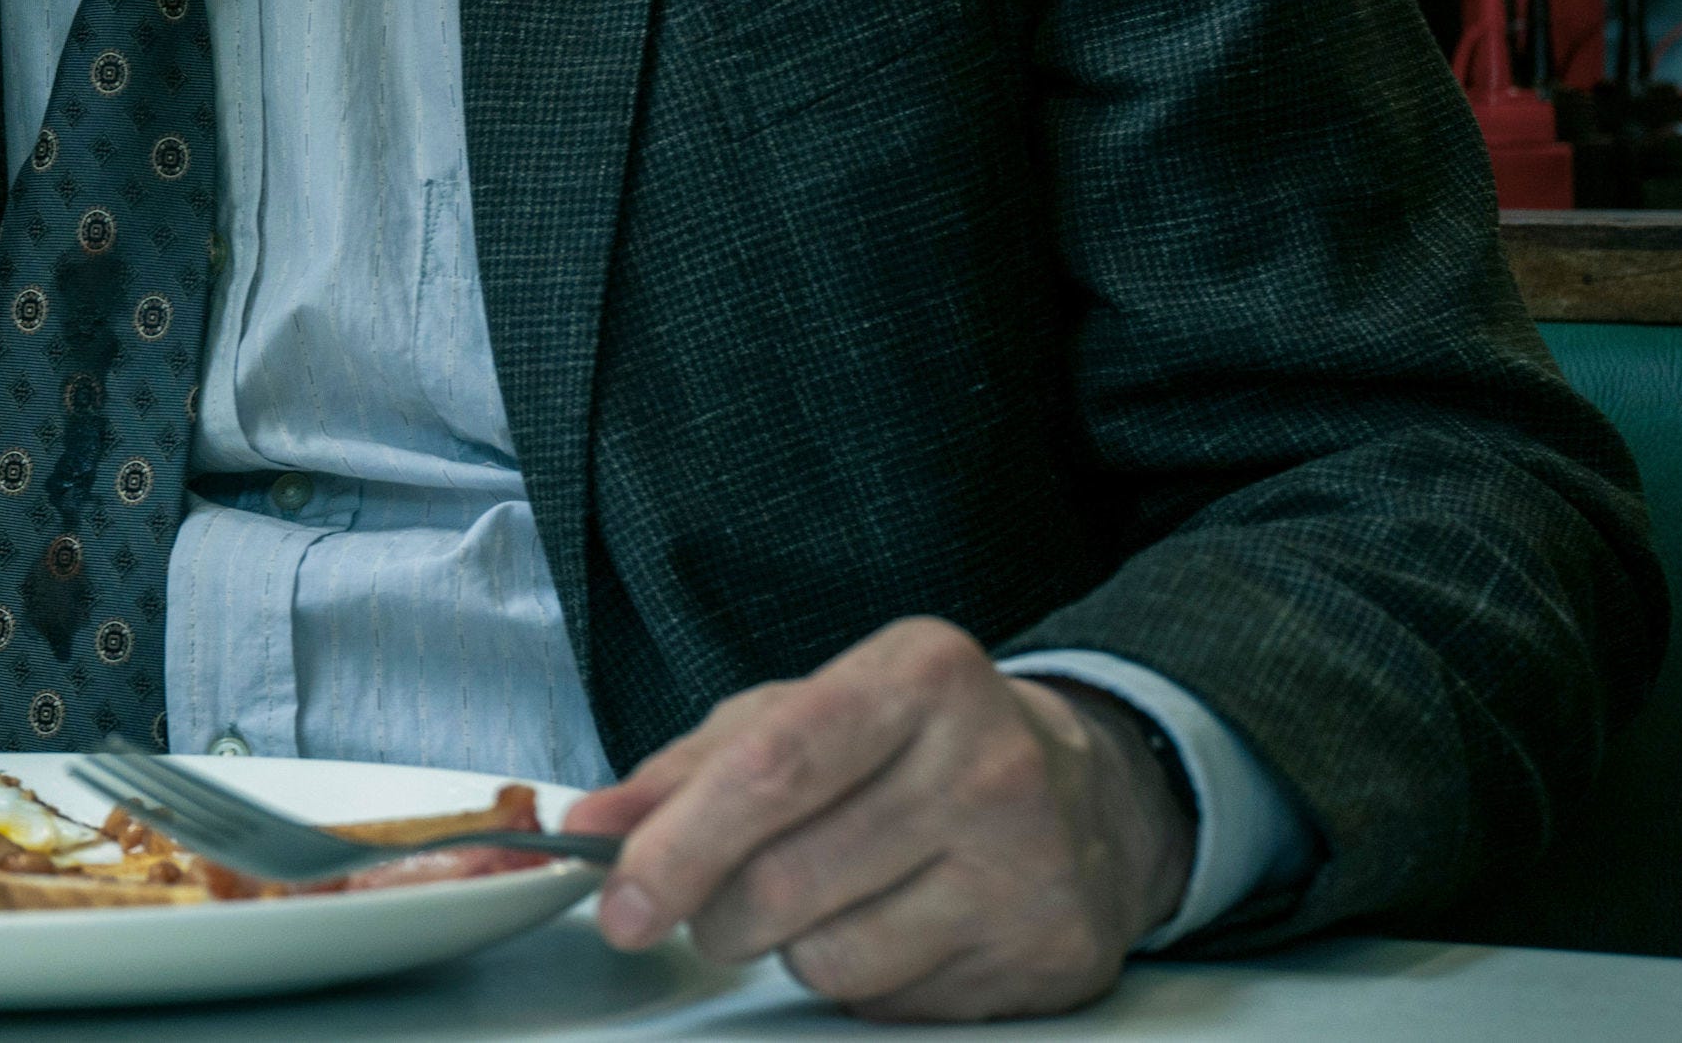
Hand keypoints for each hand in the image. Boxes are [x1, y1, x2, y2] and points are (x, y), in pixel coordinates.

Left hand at [574, 618, 1193, 1021]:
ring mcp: (1028, 870)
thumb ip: (690, 766)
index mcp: (919, 677)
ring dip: (789, 949)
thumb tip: (590, 825)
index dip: (678, 846)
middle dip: (714, 913)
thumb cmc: (913, 743)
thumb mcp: (803, 713)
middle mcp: (987, 767)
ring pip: (831, 958)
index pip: (772, 771)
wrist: (1091, 794)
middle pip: (787, 880)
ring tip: (825, 897)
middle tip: (708, 908)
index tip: (616, 900)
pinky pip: (891, 1003)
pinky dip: (861, 980)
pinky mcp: (1048, 959)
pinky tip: (896, 925)